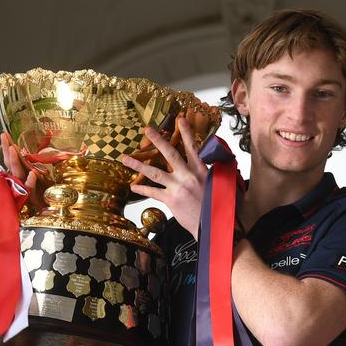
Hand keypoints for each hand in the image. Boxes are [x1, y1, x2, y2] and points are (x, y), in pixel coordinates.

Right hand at [0, 132, 45, 213]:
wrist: (52, 209)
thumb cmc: (45, 193)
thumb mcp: (40, 174)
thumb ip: (35, 162)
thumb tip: (36, 143)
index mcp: (21, 173)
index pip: (11, 158)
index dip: (7, 146)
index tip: (4, 134)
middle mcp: (20, 180)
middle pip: (11, 164)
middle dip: (7, 149)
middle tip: (4, 136)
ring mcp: (25, 189)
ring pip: (18, 175)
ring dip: (16, 162)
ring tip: (13, 149)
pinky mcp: (33, 198)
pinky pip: (31, 190)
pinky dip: (31, 182)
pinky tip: (33, 174)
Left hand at [120, 118, 206, 237]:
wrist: (213, 226)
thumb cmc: (217, 207)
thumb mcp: (219, 185)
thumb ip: (211, 173)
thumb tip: (211, 164)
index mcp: (201, 170)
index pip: (193, 147)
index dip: (186, 132)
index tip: (179, 120)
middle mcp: (188, 176)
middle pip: (170, 154)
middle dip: (157, 141)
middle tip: (147, 130)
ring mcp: (178, 187)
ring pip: (155, 172)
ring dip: (139, 165)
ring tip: (126, 159)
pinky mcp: (171, 200)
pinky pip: (153, 192)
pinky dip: (142, 189)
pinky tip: (133, 186)